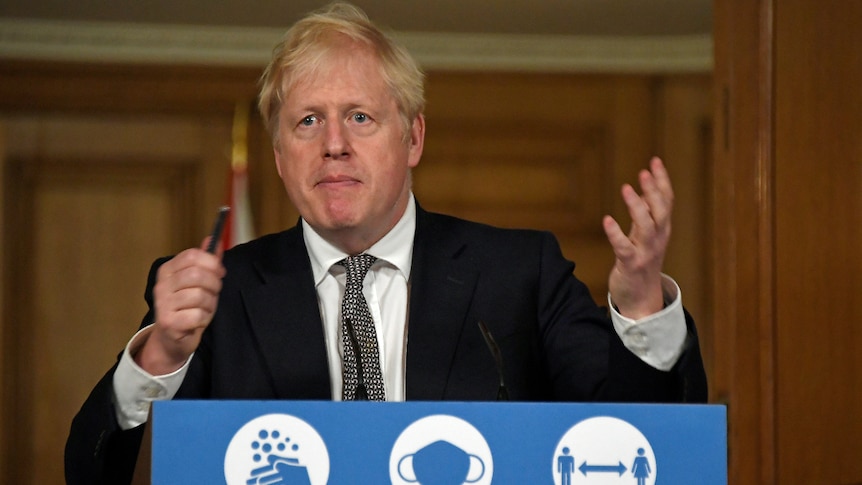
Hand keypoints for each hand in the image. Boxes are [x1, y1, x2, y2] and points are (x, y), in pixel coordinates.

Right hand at [135, 237, 225, 374]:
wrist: (172, 339)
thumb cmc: (188, 307)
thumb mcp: (197, 282)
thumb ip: (206, 261)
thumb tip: (214, 240)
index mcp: (168, 270)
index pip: (192, 255)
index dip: (212, 262)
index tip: (220, 272)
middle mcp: (162, 285)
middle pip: (197, 274)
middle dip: (214, 284)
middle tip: (215, 292)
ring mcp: (163, 304)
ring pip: (200, 296)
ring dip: (210, 304)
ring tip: (205, 308)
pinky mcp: (168, 322)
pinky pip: (197, 315)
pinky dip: (204, 318)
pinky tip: (199, 320)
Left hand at [603, 157, 671, 318]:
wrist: (642, 300)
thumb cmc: (642, 263)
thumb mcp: (646, 236)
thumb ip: (646, 215)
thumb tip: (645, 191)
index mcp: (662, 229)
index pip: (667, 201)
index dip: (662, 181)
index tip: (655, 161)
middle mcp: (658, 238)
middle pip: (660, 210)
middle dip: (654, 190)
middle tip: (645, 171)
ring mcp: (646, 252)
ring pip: (646, 226)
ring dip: (636, 206)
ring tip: (626, 188)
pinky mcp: (631, 264)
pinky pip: (624, 247)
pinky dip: (616, 234)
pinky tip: (607, 220)